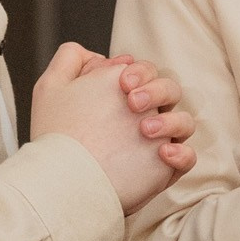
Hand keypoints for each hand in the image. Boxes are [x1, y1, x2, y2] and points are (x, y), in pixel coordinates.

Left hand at [31, 44, 195, 212]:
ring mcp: (156, 143)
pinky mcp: (162, 170)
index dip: (140, 72)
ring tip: (144, 130)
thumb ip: (70, 60)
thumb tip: (102, 57)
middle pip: (170, 91)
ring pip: (184, 122)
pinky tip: (164, 152)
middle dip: (156, 91)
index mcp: (124, 96)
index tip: (123, 82)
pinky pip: (188, 158)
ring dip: (170, 121)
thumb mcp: (51, 90)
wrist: (57, 183)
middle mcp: (143, 117)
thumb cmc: (55, 138)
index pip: (147, 73)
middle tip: (132, 102)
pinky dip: (183, 153)